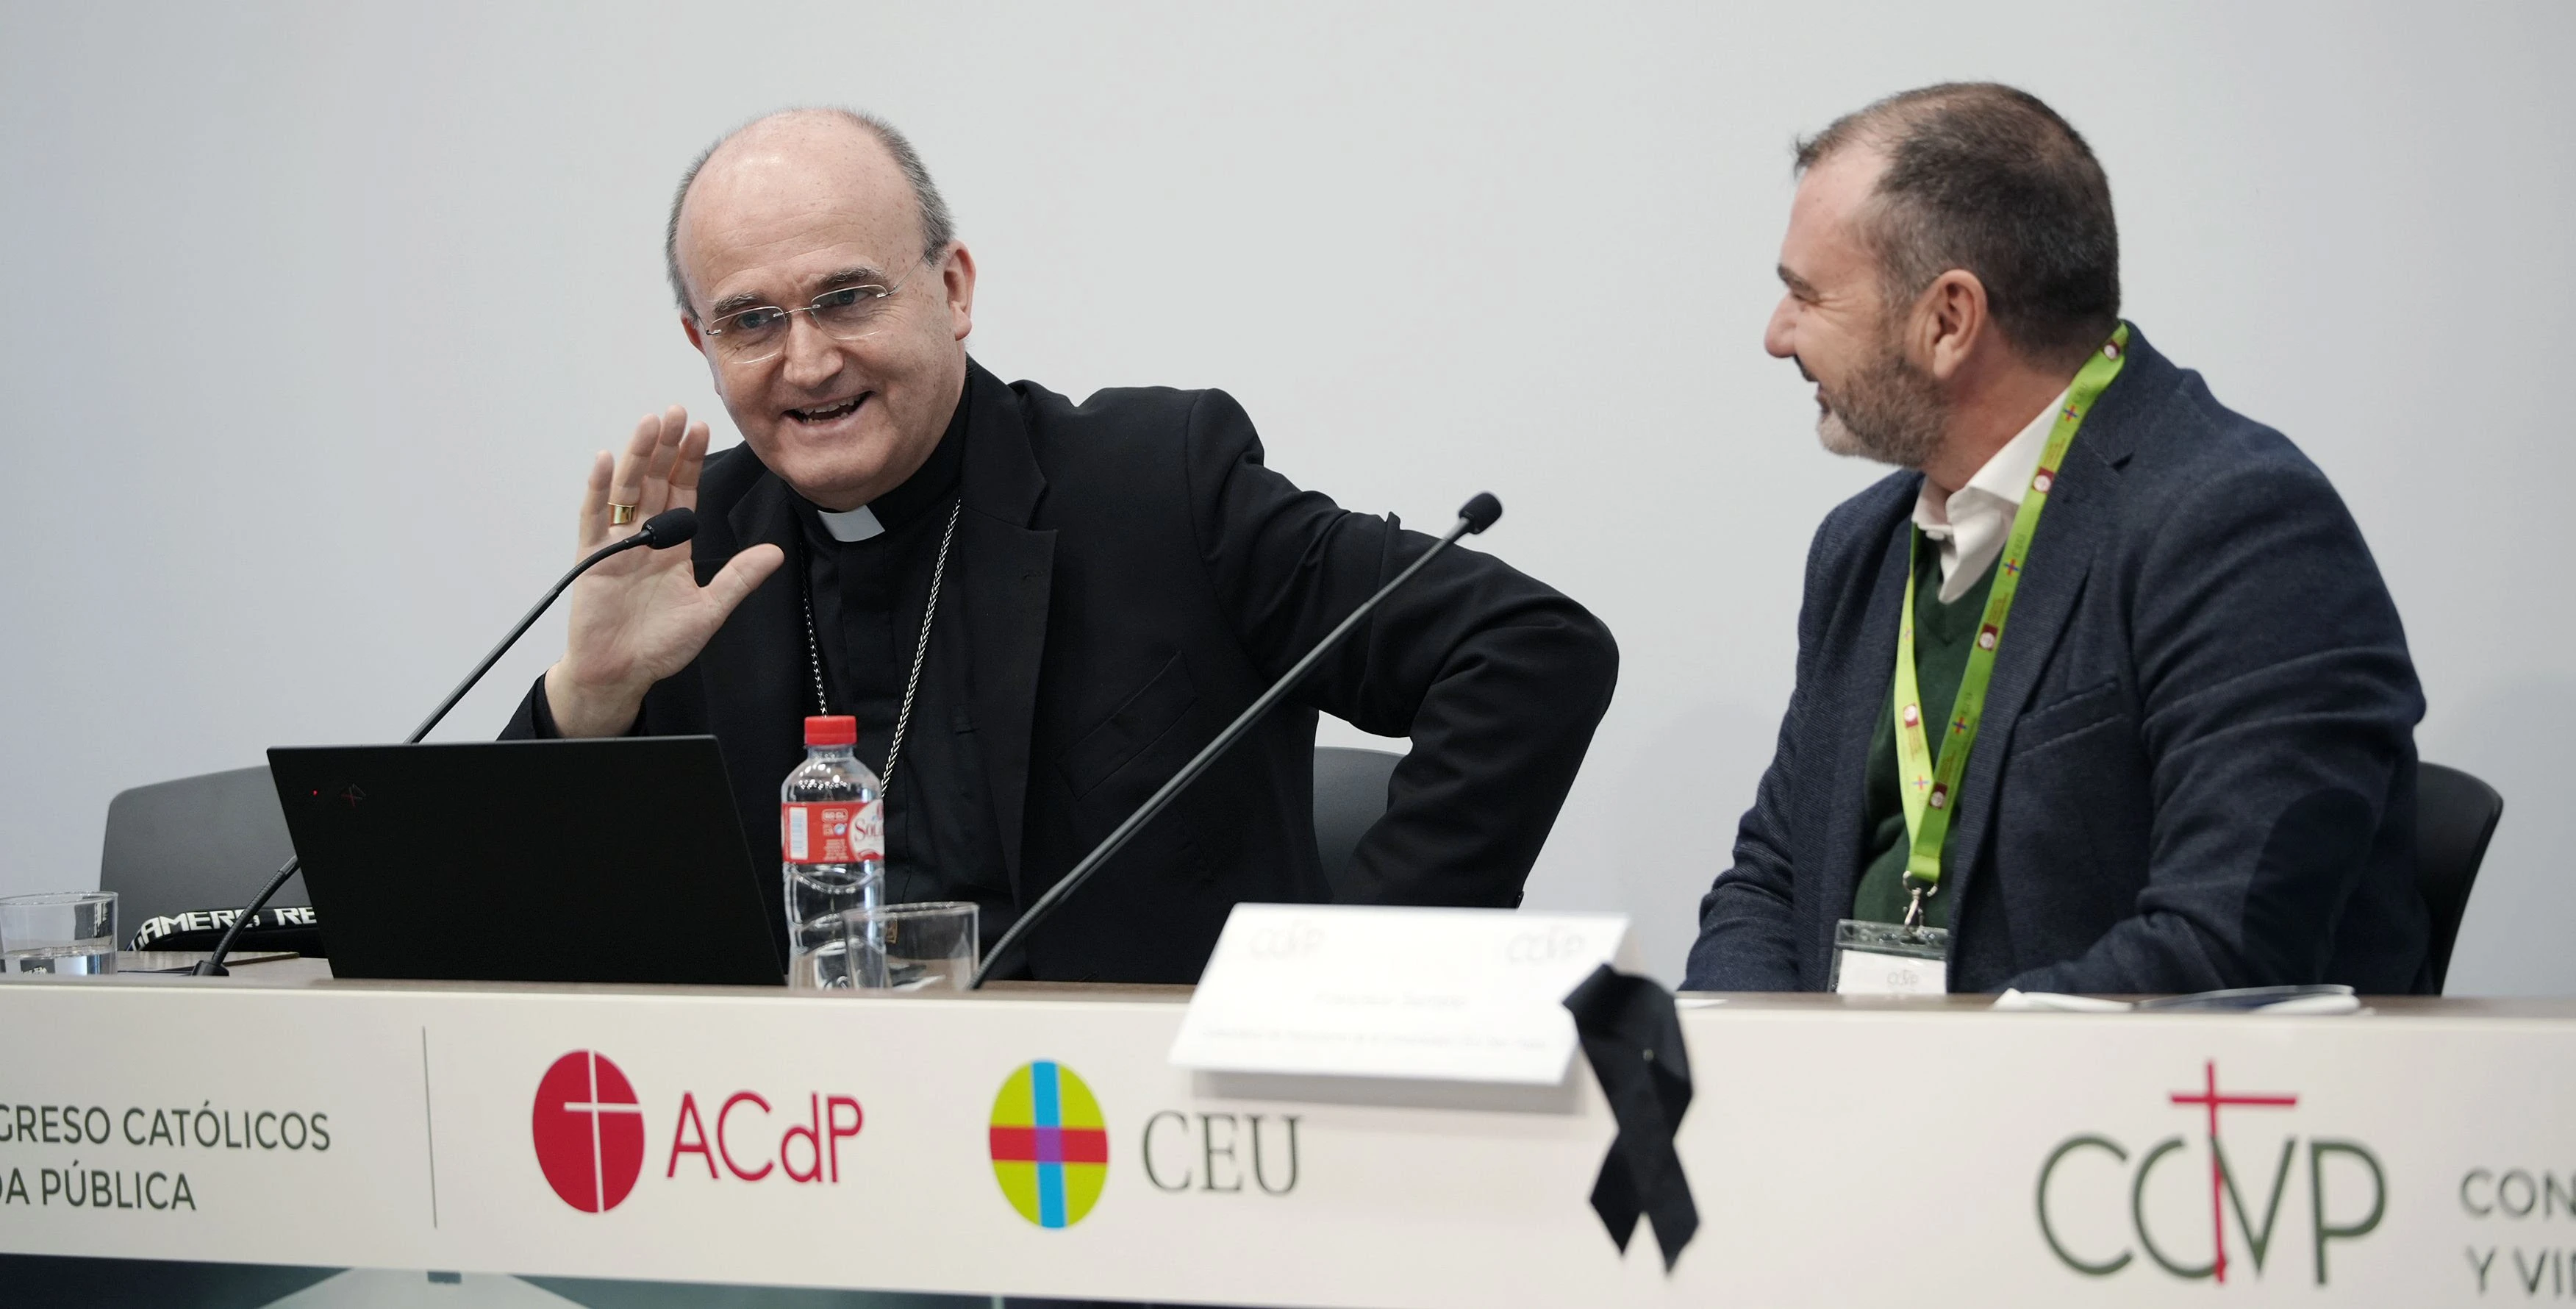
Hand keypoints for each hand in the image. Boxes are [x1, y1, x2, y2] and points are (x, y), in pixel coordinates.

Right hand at [543, 407, 784, 735]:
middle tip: (678, 410)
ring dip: (637, 456)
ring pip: (626, 490)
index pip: (683, 492)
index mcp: (674, 545)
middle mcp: (644, 536)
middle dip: (667, 446)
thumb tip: (775, 554)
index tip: (702, 428)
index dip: (691, 461)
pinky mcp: (590, 558)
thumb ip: (738, 579)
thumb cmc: (659, 645)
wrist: (620, 674)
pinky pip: (593, 517)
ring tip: (650, 423)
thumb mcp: (708, 610)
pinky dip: (597, 489)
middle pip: (656, 481)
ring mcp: (615, 544)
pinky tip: (605, 460)